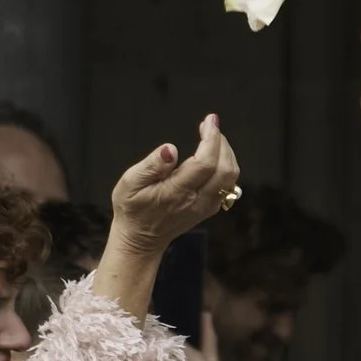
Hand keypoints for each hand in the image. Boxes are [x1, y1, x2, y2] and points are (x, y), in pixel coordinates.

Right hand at [108, 116, 242, 251]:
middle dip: (222, 143)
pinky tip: (214, 154)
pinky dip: (226, 165)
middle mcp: (197, 201)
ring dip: (227, 154)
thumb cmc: (132, 209)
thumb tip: (170, 148)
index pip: (205, 163)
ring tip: (213, 137)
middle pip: (225, 170)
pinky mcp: (210, 208)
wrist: (141, 239)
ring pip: (230, 178)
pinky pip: (227, 185)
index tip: (209, 120)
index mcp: (178, 192)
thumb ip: (151, 166)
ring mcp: (206, 206)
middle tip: (211, 126)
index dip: (211, 139)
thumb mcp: (129, 184)